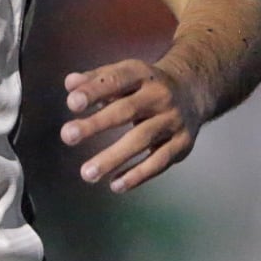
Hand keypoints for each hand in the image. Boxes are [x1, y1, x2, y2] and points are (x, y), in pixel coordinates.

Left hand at [61, 58, 206, 193]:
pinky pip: (159, 162)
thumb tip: (70, 84)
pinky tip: (115, 185)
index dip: (94, 91)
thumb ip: (95, 80)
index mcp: (142, 75)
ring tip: (87, 173)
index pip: (117, 80)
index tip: (72, 103)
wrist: (193, 92)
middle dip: (96, 124)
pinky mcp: (182, 143)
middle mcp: (160, 96)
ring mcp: (173, 120)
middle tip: (67, 136)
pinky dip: (137, 175)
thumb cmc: (144, 86)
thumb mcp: (124, 75)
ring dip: (113, 158)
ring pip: (141, 140)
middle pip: (126, 110)